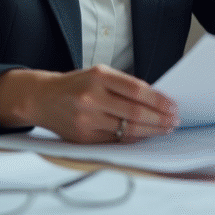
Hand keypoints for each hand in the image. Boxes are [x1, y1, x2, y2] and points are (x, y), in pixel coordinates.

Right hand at [0, 66, 178, 143]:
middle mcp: (92, 97)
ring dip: (151, 131)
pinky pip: (115, 140)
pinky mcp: (83, 137)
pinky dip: (133, 139)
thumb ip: (123, 86)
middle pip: (135, 113)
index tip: (173, 106)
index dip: (159, 100)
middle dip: (160, 119)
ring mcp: (86, 119)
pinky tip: (144, 136)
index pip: (137, 89)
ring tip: (164, 129)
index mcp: (99, 76)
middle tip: (173, 121)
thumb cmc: (75, 85)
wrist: (41, 98)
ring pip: (127, 130)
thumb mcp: (98, 74)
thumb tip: (156, 102)